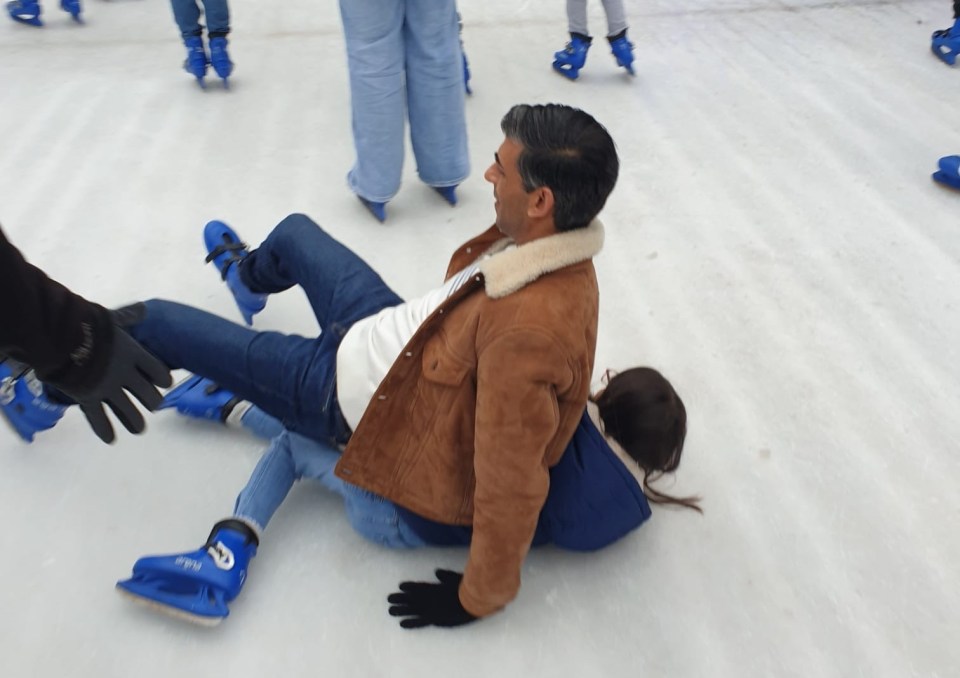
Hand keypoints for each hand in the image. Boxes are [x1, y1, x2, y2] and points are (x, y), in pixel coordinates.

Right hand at [58, 327, 171, 442]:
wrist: (61, 335)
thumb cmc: (85, 323)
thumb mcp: (111, 319)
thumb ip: (128, 317)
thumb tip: (142, 309)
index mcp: (133, 353)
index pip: (158, 371)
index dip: (162, 379)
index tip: (165, 384)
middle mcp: (124, 373)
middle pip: (148, 395)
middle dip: (153, 402)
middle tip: (153, 405)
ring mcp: (107, 388)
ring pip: (129, 412)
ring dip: (135, 422)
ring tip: (139, 429)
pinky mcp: (88, 398)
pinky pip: (99, 419)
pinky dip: (104, 430)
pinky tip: (111, 439)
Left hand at [387, 569, 477, 628]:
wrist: (474, 603)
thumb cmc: (470, 590)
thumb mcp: (458, 579)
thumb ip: (446, 576)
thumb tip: (437, 572)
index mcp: (436, 587)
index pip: (419, 586)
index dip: (409, 586)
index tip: (400, 586)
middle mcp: (430, 597)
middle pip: (412, 597)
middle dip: (400, 598)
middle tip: (389, 599)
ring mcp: (431, 609)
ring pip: (412, 609)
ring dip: (401, 609)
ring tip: (390, 610)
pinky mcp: (435, 619)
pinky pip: (419, 622)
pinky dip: (410, 622)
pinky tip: (402, 624)